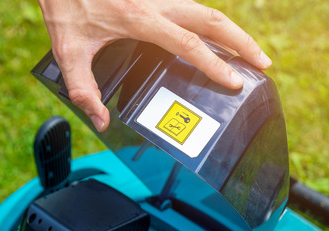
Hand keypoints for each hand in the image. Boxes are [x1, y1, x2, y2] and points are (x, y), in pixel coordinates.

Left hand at [38, 0, 271, 130]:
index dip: (215, 64)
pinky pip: (192, 6)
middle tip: (263, 65)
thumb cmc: (64, 6)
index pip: (189, 43)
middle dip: (243, 42)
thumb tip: (101, 120)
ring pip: (207, 10)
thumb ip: (83, 89)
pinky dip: (212, 24)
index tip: (234, 82)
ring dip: (232, 31)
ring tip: (250, 55)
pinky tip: (219, 40)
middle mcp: (156, 2)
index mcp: (139, 18)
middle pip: (213, 20)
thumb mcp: (68, 52)